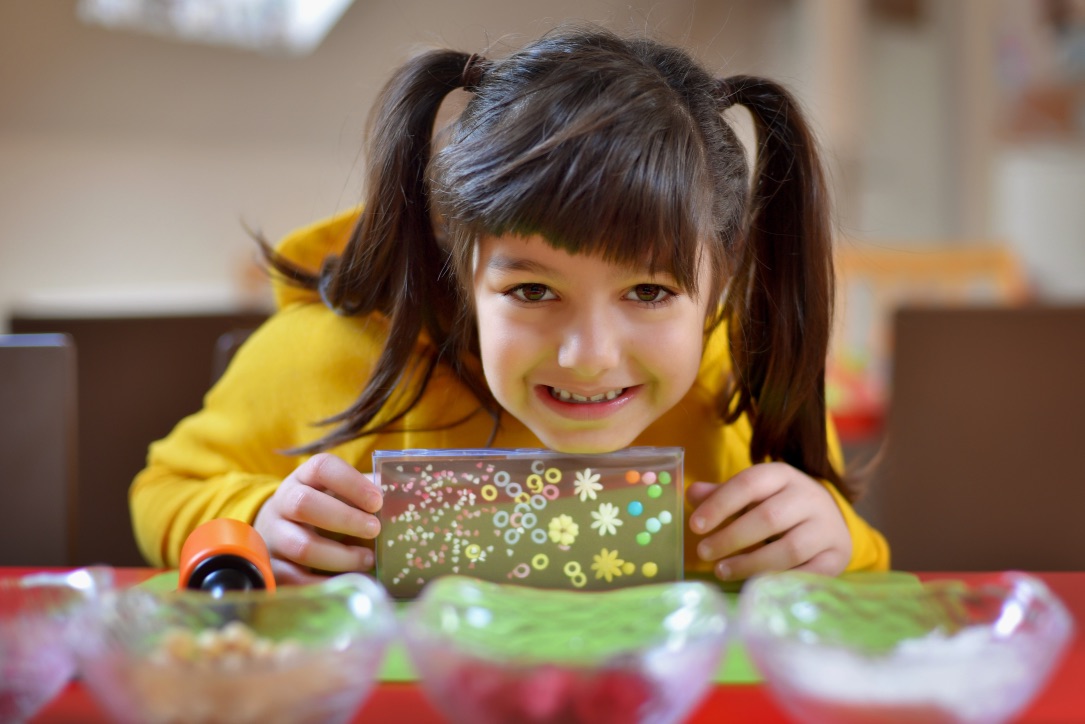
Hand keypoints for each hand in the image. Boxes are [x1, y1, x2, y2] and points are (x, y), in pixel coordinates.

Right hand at [253, 453, 382, 584]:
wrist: (280, 531)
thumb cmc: (325, 508)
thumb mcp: (342, 494)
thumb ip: (368, 493)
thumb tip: (405, 499)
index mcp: (305, 477)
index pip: (323, 467)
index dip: (351, 482)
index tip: (377, 501)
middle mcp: (284, 502)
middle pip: (304, 504)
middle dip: (345, 519)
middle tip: (375, 530)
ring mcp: (274, 535)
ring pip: (301, 545)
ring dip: (340, 556)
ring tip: (368, 559)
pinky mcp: (272, 566)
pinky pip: (294, 579)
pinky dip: (325, 582)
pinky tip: (349, 582)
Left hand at [686, 462, 850, 580]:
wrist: (828, 520)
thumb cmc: (777, 507)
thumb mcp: (752, 494)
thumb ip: (722, 494)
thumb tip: (691, 494)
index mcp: (783, 475)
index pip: (750, 483)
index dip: (720, 504)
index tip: (696, 526)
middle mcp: (810, 497)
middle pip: (769, 517)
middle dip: (731, 537)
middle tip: (703, 552)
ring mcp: (827, 527)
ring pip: (789, 549)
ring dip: (751, 563)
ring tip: (721, 570)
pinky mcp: (838, 555)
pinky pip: (808, 574)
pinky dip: (779, 581)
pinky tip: (755, 585)